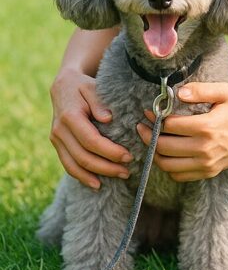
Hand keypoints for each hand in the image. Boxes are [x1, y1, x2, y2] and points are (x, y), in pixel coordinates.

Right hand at [49, 70, 131, 188]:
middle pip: (83, 157)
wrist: (63, 86)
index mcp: (70, 116)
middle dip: (107, 167)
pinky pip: (68, 165)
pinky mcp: (58, 145)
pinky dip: (81, 176)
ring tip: (118, 177)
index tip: (128, 157)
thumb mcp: (93, 87)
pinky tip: (96, 183)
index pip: (91, 140)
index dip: (109, 152)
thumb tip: (107, 118)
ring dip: (96, 175)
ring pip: (73, 165)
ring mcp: (56, 139)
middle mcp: (59, 130)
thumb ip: (99, 102)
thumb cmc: (83, 86)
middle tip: (127, 171)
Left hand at [136, 82, 227, 181]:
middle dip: (148, 136)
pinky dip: (168, 166)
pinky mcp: (207, 172)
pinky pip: (177, 175)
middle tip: (143, 127)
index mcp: (208, 126)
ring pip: (166, 164)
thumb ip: (201, 90)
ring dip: (154, 152)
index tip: (149, 112)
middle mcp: (205, 148)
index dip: (155, 118)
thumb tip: (178, 93)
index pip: (170, 126)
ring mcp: (206, 163)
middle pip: (163, 146)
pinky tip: (168, 153)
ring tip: (152, 141)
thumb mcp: (225, 93)